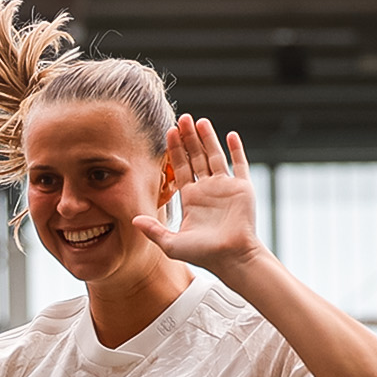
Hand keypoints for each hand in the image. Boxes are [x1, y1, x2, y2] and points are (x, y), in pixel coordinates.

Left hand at [132, 115, 263, 275]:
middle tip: (182, 118)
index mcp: (191, 198)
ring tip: (199, 121)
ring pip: (215, 156)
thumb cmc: (204, 255)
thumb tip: (133, 220)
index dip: (174, 150)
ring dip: (208, 138)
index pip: (180, 168)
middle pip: (196, 157)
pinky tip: (230, 135)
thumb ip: (153, 230)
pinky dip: (236, 150)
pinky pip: (240, 164)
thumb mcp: (171, 244)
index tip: (169, 132)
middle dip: (188, 138)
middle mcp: (207, 190)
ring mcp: (226, 187)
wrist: (232, 258)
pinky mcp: (243, 188)